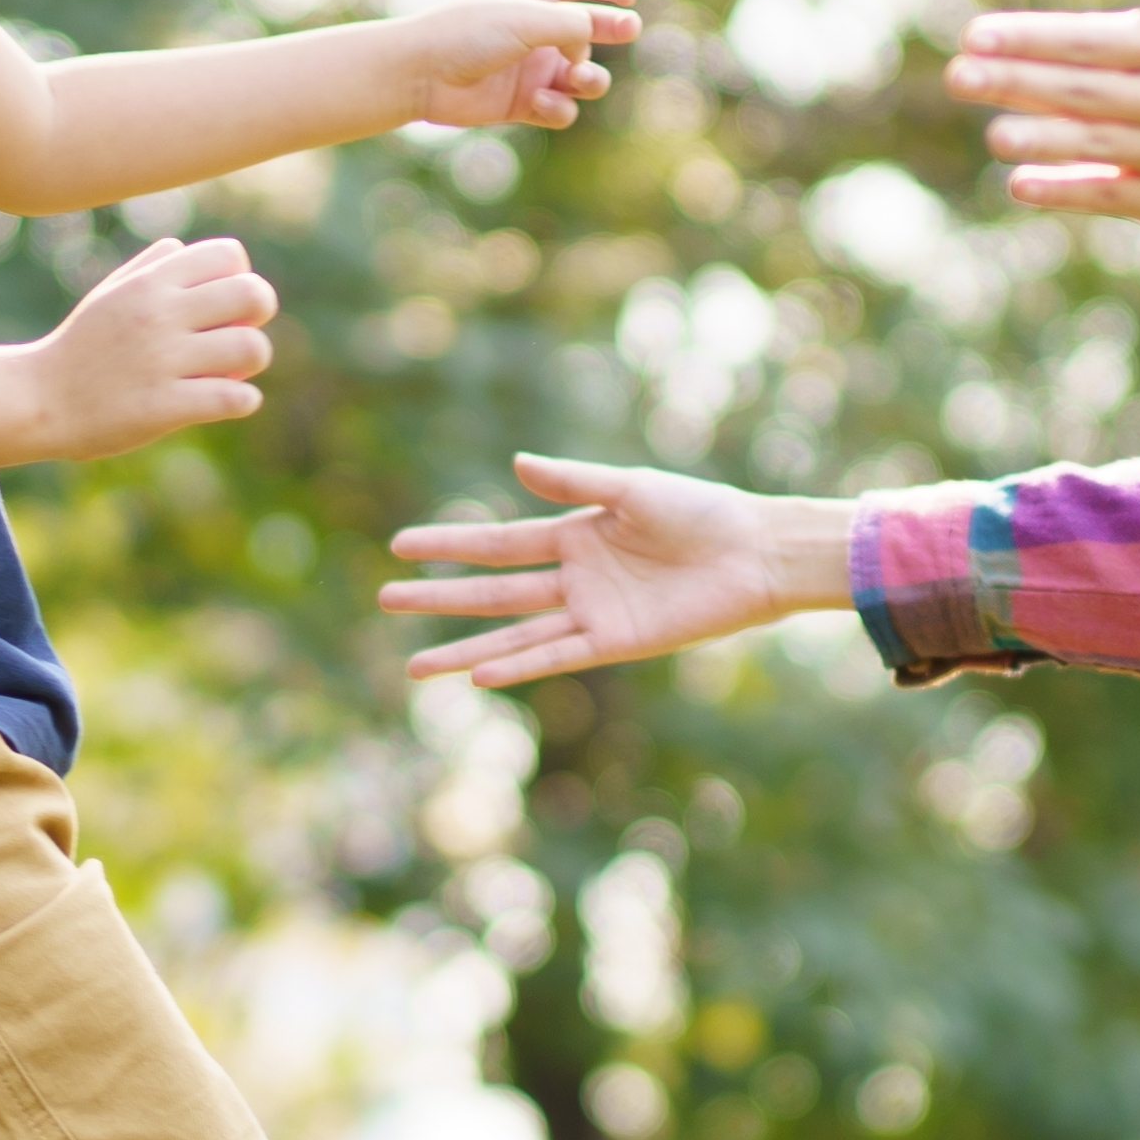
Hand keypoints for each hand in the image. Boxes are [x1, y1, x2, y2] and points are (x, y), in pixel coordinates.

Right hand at [22, 235, 276, 459]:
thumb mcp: (109, 294)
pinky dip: (243, 400)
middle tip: (239, 332)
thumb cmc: (81, 347)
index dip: (240, 276)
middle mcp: (159, 314)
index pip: (229, 254)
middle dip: (259, 313)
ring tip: (232, 371)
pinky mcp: (164, 406)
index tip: (224, 303)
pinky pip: (234, 398)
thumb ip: (149, 266)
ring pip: (251, 347)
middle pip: (252, 294)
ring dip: (253, 360)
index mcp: (149, 282)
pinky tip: (228, 401)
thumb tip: (183, 247)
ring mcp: (162, 360)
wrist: (39, 400)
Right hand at [381, 453, 855, 686]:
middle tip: (384, 600)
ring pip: (513, 634)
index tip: (400, 545)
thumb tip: (516, 464)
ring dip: (464, 649)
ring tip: (413, 665)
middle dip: (439, 598)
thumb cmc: (701, 512)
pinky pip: (558, 657)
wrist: (755, 552)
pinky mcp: (617, 644)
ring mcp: (592, 614)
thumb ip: (574, 481)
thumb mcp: (632, 488)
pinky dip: (519, 667)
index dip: (448, 545)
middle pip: (492, 592)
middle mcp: (575, 578)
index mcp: (575, 533)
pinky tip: (478, 675)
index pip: (497, 543)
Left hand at [386, 0, 641, 132]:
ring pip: (583, 75)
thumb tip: (614, 30)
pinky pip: (560, 108)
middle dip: (613, 30)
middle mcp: (537, 30)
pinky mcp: (522, 103)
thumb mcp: (528, 19)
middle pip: (591, 28)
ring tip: (576, 79)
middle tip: (629, 31)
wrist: (420, 75)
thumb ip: (576, 24)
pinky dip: (557, 108)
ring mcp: (531, 68)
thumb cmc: (468, 34)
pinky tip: (537, 102)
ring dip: (590, 79)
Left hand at [944, 0, 1139, 229]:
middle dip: (1019, 84)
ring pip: (1100, 145)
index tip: (976, 34)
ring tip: (994, 133)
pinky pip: (1116, 195)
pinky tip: (1021, 183)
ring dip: (1043, 141)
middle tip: (958, 76)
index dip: (1033, 37)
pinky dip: (1070, 191)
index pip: (1092, 40)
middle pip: (1086, 91)